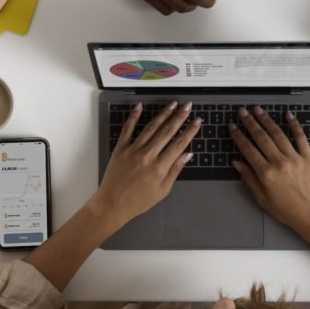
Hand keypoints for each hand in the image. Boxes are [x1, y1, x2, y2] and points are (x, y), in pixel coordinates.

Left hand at [96, 101, 200, 226]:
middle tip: (187, 106)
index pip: (179, 144)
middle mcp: (147, 156)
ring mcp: (133, 150)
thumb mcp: (162, 190)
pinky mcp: (120, 149)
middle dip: (179, 117)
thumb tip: (187, 155)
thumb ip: (175, 170)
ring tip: (172, 104)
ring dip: (163, 114)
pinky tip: (140, 107)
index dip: (189, 131)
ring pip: (151, 127)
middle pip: (167, 131)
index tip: (196, 121)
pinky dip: (133, 116)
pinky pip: (128, 129)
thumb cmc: (138, 201)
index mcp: (159, 167)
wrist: (113, 204)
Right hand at [229, 106, 309, 242]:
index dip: (238, 136)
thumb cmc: (287, 210)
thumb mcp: (262, 198)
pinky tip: (288, 115)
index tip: (233, 127)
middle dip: (250, 122)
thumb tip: (237, 162)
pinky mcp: (308, 157)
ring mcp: (294, 158)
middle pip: (261, 137)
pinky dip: (294, 125)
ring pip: (278, 134)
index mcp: (266, 173)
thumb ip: (249, 178)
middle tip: (242, 112)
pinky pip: (300, 137)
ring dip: (267, 120)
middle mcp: (279, 162)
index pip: (248, 149)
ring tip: (259, 110)